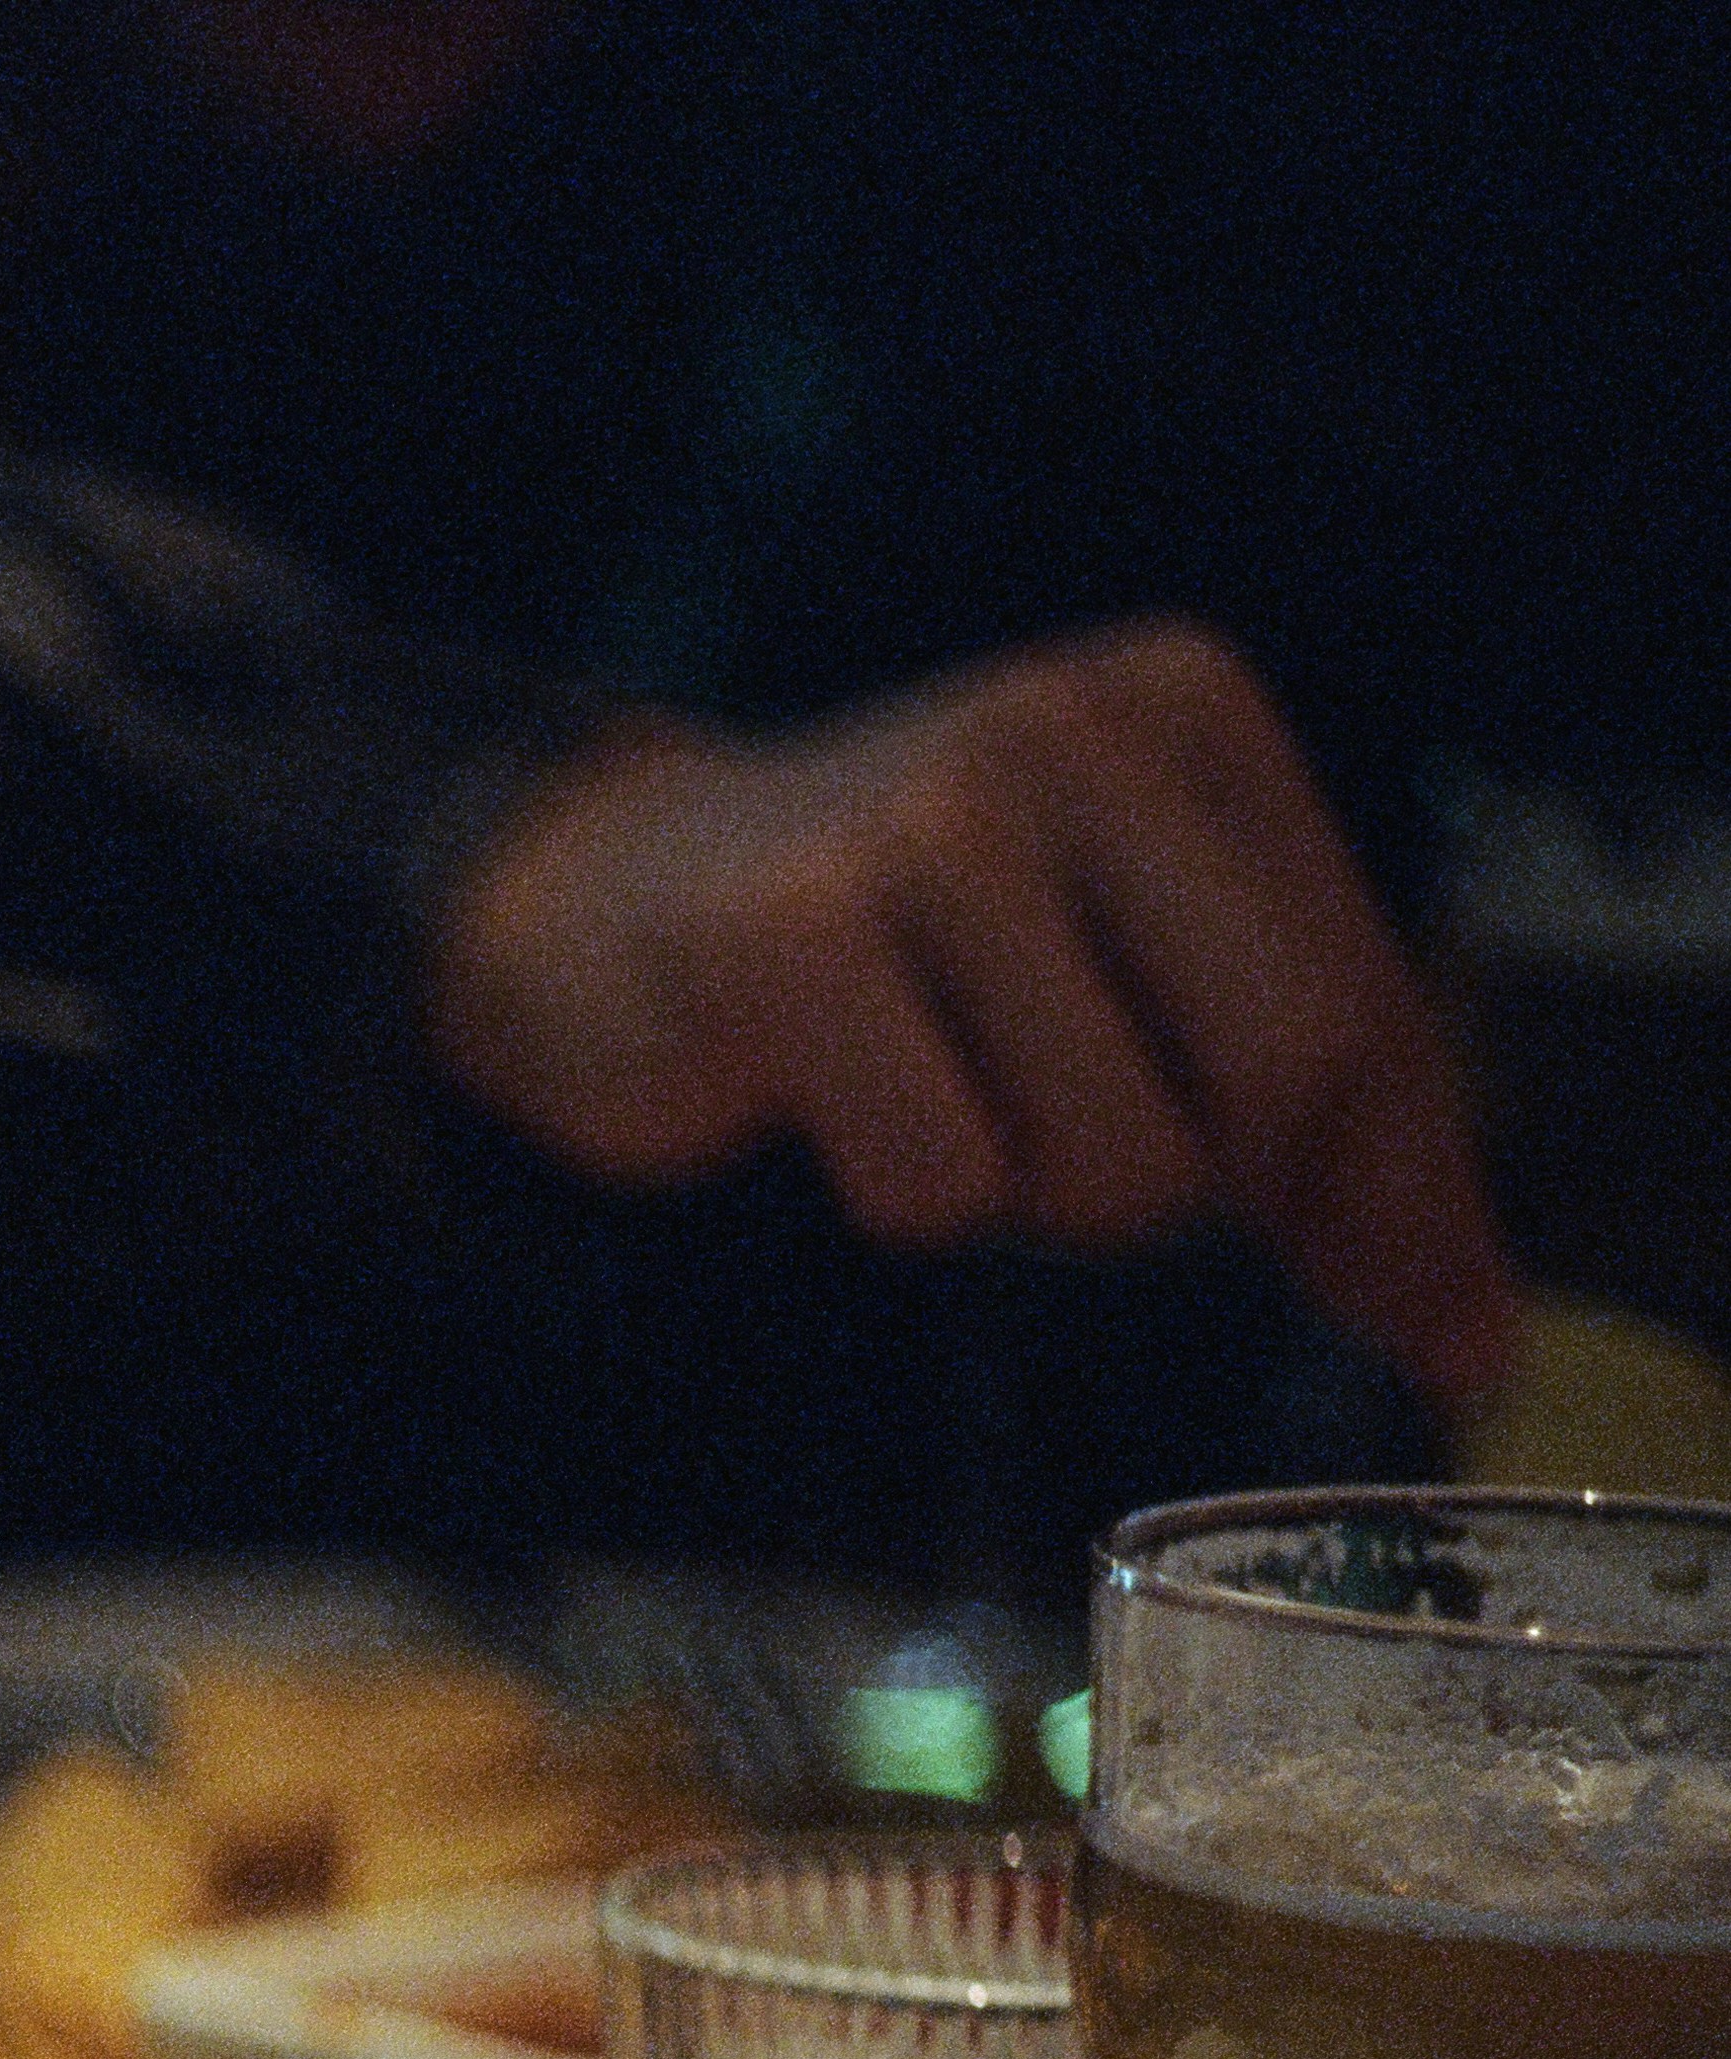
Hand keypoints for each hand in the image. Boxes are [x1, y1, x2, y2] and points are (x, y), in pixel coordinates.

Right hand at [426, 620, 1517, 1418]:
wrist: (589, 902)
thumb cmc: (894, 954)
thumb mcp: (1122, 972)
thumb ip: (1300, 1122)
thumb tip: (1470, 1343)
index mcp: (1182, 714)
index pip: (1365, 998)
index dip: (1393, 1190)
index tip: (1437, 1338)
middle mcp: (1067, 733)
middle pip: (1279, 1072)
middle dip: (1195, 1182)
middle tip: (1070, 1160)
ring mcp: (923, 828)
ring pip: (1114, 1148)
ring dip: (1029, 1192)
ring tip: (943, 1108)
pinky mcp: (788, 941)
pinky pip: (936, 1177)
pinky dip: (902, 1198)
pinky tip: (839, 1114)